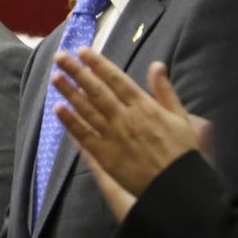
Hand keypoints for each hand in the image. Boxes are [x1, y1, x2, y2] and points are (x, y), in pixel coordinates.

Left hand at [52, 49, 199, 195]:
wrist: (177, 185)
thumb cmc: (181, 151)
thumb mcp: (179, 117)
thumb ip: (165, 90)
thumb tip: (156, 65)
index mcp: (144, 105)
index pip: (116, 79)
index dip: (97, 64)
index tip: (82, 51)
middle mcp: (125, 117)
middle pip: (96, 90)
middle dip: (77, 71)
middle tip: (60, 57)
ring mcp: (113, 136)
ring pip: (87, 109)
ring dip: (69, 92)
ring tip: (55, 77)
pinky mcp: (105, 155)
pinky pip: (84, 135)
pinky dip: (71, 122)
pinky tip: (58, 109)